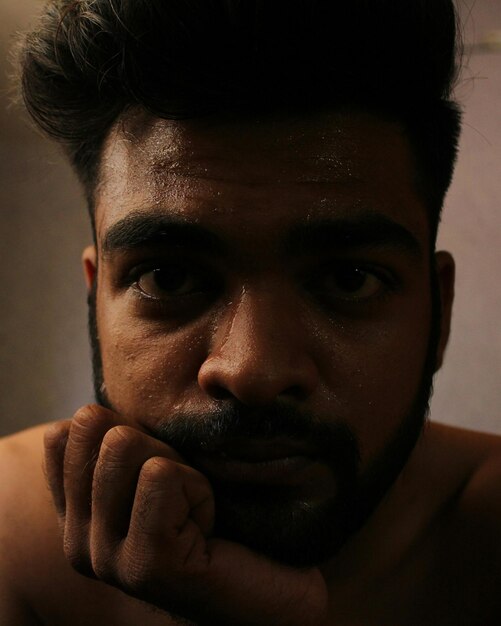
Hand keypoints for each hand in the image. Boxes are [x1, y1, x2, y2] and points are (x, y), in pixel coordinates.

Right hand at [44, 405, 327, 624]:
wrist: (260, 584)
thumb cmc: (207, 513)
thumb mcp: (149, 467)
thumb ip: (112, 445)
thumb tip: (89, 413)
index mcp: (72, 520)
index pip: (63, 435)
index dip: (121, 429)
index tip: (154, 469)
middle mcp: (77, 546)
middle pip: (97, 431)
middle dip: (154, 446)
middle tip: (179, 492)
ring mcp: (106, 560)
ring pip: (124, 445)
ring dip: (177, 466)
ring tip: (191, 508)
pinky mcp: (145, 565)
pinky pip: (162, 475)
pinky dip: (197, 487)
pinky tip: (206, 526)